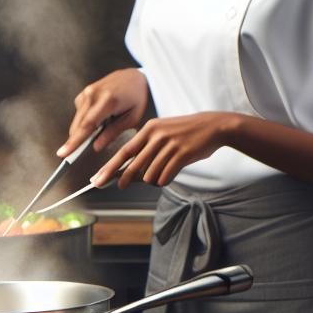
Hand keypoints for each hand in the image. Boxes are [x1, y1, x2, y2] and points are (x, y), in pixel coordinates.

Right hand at [58, 69, 149, 157]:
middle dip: (76, 140)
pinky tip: (101, 117)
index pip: (87, 125)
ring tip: (105, 125)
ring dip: (85, 129)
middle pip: (79, 124)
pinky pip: (80, 113)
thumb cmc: (137, 98)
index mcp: (108, 100)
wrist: (134, 76)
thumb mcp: (133, 117)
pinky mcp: (83, 93)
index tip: (62, 154)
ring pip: (78, 120)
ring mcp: (86, 92)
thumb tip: (96, 147)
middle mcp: (93, 94)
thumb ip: (114, 132)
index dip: (74, 141)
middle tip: (76, 154)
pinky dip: (86, 120)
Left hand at [89, 112, 236, 189]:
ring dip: (153, 179)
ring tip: (161, 174)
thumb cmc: (186, 131)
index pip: (124, 151)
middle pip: (134, 166)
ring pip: (150, 174)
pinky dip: (165, 179)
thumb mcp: (164, 132)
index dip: (110, 167)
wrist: (213, 126)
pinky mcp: (182, 154)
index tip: (98, 179)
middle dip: (126, 179)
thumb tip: (129, 170)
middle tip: (121, 185)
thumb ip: (147, 148)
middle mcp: (158, 135)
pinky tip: (170, 174)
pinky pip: (165, 176)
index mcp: (150, 128)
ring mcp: (170, 145)